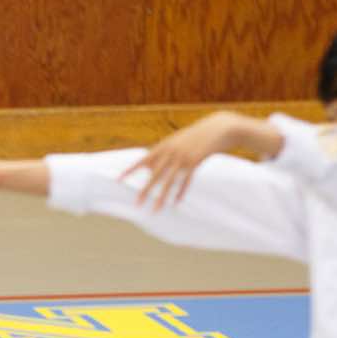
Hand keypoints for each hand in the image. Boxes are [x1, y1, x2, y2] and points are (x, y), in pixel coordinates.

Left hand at [121, 111, 260, 210]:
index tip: (118, 179)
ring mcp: (183, 157)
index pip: (143, 159)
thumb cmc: (194, 136)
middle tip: (137, 203)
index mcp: (164, 145)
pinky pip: (185, 180)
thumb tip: (147, 168)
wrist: (218, 128)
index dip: (130, 170)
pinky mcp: (195, 162)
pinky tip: (176, 202)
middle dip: (145, 190)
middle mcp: (171, 151)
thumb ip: (161, 154)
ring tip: (156, 209)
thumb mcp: (176, 142)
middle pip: (155, 174)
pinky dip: (180, 192)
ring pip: (169, 181)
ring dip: (162, 197)